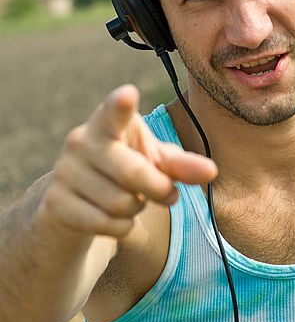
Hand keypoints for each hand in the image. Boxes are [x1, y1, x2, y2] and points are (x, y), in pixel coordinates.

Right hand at [39, 84, 216, 238]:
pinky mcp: (55, 204)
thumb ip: (182, 165)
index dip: (121, 105)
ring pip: (122, 203)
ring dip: (138, 208)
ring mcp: (64, 172)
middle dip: (159, 188)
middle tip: (167, 192)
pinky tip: (114, 217)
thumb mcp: (154, 162)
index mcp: (108, 122)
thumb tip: (211, 171)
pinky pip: (107, 224)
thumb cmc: (124, 171)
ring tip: (130, 199)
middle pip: (135, 173)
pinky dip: (122, 227)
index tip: (128, 94)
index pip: (114, 112)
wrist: (72, 202)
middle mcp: (81, 141)